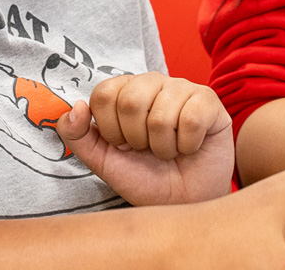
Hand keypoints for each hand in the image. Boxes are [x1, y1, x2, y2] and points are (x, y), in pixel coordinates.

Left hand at [55, 72, 231, 205]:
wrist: (182, 202)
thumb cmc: (145, 178)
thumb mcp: (102, 161)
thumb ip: (77, 135)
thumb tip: (75, 106)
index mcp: (124, 91)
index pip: (104, 94)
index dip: (110, 128)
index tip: (122, 145)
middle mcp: (152, 83)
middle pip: (130, 101)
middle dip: (136, 139)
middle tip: (146, 149)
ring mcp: (182, 89)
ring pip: (161, 115)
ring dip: (163, 148)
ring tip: (169, 151)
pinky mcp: (209, 101)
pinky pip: (191, 119)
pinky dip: (187, 145)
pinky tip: (189, 147)